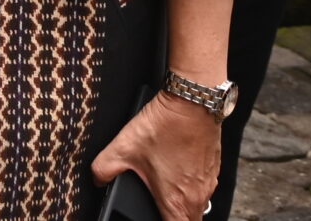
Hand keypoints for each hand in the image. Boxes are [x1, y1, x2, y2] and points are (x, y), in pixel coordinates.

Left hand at [90, 91, 218, 219]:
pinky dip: (190, 185)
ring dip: (183, 203)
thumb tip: (97, 179)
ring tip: (164, 188)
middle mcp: (198, 197)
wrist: (192, 101)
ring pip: (198, 206)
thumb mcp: (123, 147)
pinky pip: (203, 187)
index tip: (152, 217)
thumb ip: (104, 169)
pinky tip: (176, 169)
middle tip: (157, 203)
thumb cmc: (164, 126)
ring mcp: (209, 183)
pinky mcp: (213, 168)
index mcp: (176, 201)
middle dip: (172, 217)